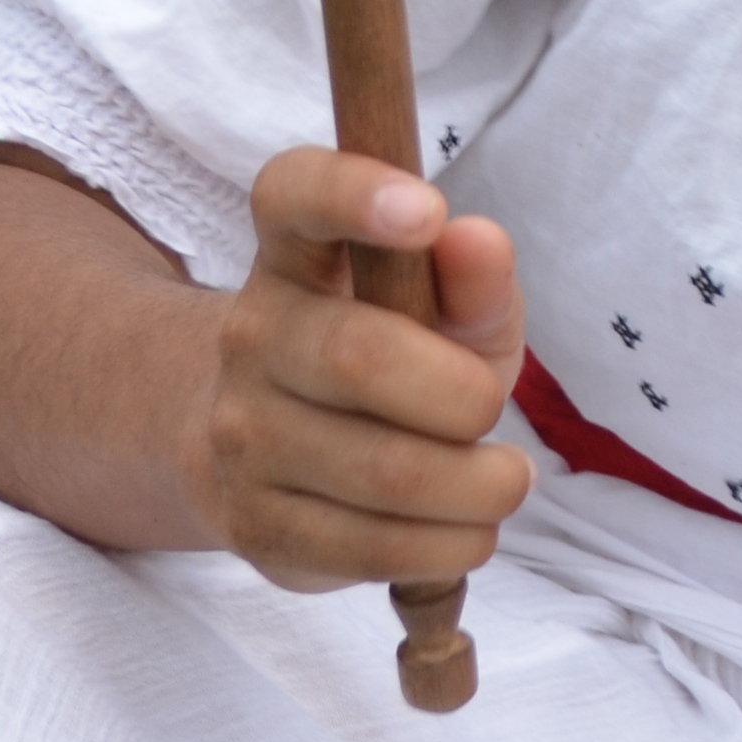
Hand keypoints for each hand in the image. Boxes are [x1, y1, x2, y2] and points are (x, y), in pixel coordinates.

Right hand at [183, 147, 529, 591]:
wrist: (274, 450)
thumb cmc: (393, 359)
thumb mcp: (446, 309)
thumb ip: (473, 278)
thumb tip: (478, 240)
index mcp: (293, 254)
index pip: (294, 194)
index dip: (354, 192)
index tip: (427, 210)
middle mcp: (250, 334)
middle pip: (358, 356)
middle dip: (462, 396)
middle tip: (495, 410)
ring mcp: (240, 435)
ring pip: (381, 471)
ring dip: (475, 487)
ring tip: (502, 481)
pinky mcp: (254, 527)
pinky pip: (369, 549)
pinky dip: (447, 545)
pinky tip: (467, 529)